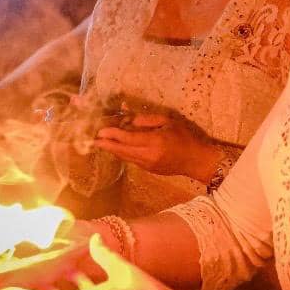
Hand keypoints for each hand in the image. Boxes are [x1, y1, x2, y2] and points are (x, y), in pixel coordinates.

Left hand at [95, 111, 219, 181]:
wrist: (196, 161)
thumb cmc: (186, 138)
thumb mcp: (169, 122)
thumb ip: (148, 120)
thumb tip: (131, 119)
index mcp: (155, 141)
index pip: (128, 138)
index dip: (113, 135)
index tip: (101, 131)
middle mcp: (148, 155)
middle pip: (122, 150)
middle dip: (106, 145)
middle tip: (93, 140)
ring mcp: (148, 165)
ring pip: (125, 157)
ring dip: (113, 150)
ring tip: (101, 143)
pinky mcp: (149, 170)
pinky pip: (132, 160)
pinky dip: (123, 153)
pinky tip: (118, 148)